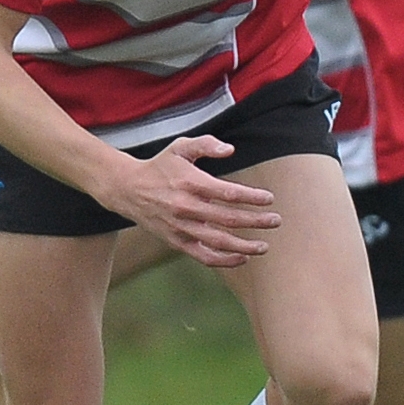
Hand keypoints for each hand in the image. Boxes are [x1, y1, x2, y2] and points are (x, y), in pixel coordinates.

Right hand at [99, 135, 278, 267]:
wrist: (127, 189)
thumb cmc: (160, 166)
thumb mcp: (180, 147)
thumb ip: (206, 144)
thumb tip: (230, 149)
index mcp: (190, 183)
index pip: (227, 193)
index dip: (251, 197)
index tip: (269, 199)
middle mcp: (185, 207)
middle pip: (228, 218)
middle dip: (255, 221)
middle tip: (276, 221)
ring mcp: (180, 227)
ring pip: (217, 241)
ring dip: (244, 245)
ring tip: (264, 246)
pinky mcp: (175, 241)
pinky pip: (202, 256)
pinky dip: (223, 260)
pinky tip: (242, 258)